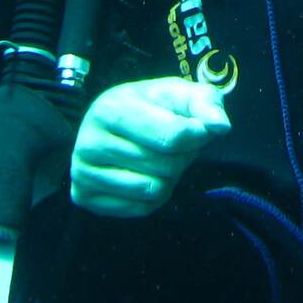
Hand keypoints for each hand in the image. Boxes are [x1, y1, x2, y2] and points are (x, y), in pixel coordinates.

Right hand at [70, 78, 230, 218]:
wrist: (116, 123)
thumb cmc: (153, 107)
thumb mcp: (181, 94)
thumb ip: (206, 103)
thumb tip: (220, 126)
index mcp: (110, 109)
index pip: (171, 137)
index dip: (195, 135)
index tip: (196, 128)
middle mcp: (88, 142)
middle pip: (165, 166)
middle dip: (181, 157)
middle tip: (172, 145)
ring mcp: (82, 172)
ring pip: (153, 190)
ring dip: (168, 178)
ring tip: (157, 158)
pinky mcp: (84, 196)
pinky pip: (140, 208)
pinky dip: (152, 196)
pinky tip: (142, 174)